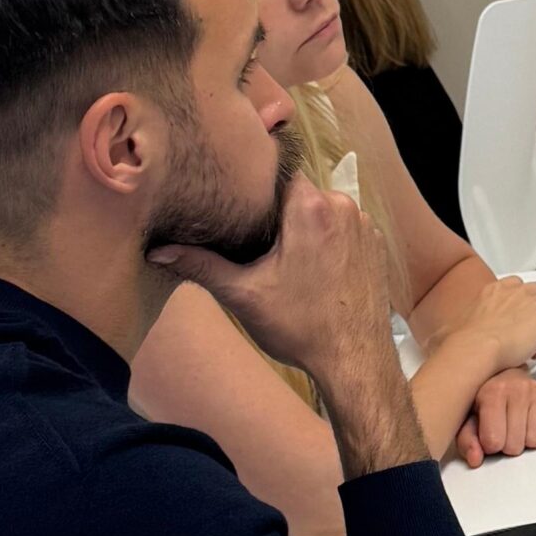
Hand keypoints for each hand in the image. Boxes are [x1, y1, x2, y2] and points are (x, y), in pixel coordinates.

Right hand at [154, 182, 420, 478]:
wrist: (355, 361)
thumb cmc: (301, 327)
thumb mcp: (243, 295)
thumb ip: (201, 266)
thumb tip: (158, 252)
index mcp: (311, 208)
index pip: (276, 174)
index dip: (254, 189)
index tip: (236, 206)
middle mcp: (344, 207)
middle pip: (298, 193)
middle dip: (277, 213)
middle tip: (253, 239)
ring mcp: (365, 225)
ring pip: (322, 211)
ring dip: (303, 226)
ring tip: (281, 255)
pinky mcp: (376, 245)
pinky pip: (343, 229)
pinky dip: (326, 241)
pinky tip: (311, 267)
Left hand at [455, 367, 535, 466]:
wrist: (502, 374)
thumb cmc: (484, 397)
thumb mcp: (467, 418)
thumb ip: (467, 440)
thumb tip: (476, 459)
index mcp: (492, 393)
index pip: (494, 442)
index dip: (490, 446)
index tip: (488, 436)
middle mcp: (517, 389)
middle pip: (516, 446)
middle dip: (508, 445)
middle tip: (504, 430)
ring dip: (526, 439)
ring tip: (517, 425)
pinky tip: (531, 420)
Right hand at [468, 272, 535, 377]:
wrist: (476, 349)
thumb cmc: (467, 341)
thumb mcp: (464, 322)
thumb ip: (470, 321)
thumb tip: (449, 334)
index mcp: (497, 289)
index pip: (519, 287)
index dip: (522, 304)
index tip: (516, 319)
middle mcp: (517, 292)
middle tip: (526, 333)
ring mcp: (534, 303)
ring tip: (534, 343)